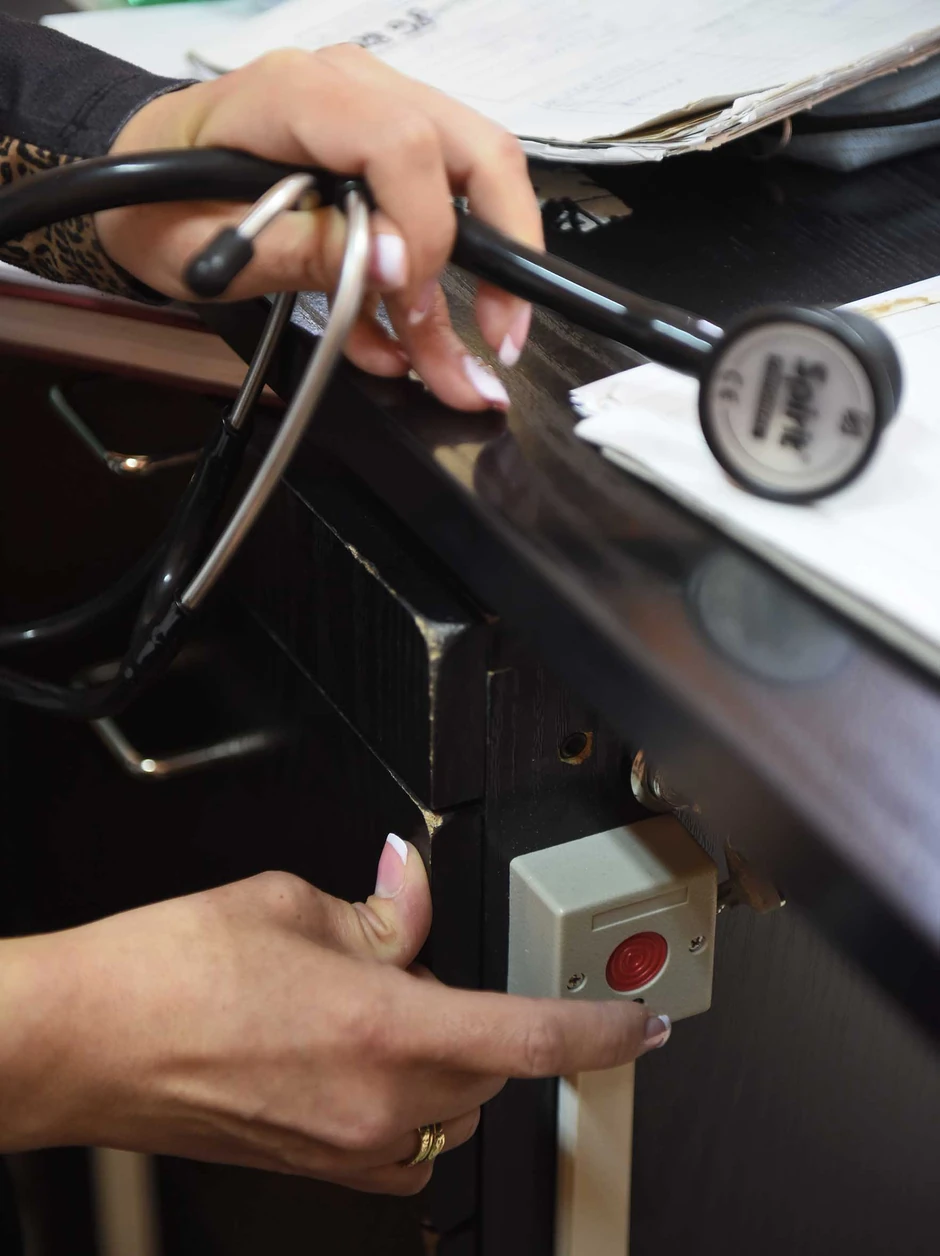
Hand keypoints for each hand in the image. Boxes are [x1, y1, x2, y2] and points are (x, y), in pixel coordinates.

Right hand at [0, 836, 669, 1194]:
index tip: (642, 1024)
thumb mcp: (292, 902)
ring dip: (448, 1060)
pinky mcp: (316, 1166)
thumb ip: (381, 906)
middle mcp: (377, 1102)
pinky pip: (402, 1141)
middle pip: (491, 1070)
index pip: (531, 1035)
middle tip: (427, 966)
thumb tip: (412, 884)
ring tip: (381, 1008)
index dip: (604, 1030)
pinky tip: (358, 1055)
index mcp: (385, 1025)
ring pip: (452, 1109)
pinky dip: (409, 1099)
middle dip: (485, 1017)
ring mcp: (347, 1147)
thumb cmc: (170, 972)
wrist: (84, 1041)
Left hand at [96, 46, 542, 412]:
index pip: (404, 146)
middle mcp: (354, 91)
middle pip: (476, 152)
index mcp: (298, 97)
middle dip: (505, 252)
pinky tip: (401, 349)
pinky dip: (425, 295)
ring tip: (458, 375)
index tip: (409, 300)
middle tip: (502, 338)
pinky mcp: (380, 161)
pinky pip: (436, 218)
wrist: (135, 189)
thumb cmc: (156, 205)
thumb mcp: (208, 246)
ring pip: (472, 189)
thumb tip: (395, 265)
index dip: (424, 230)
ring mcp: (375, 119)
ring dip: (475, 293)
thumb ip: (305, 251)